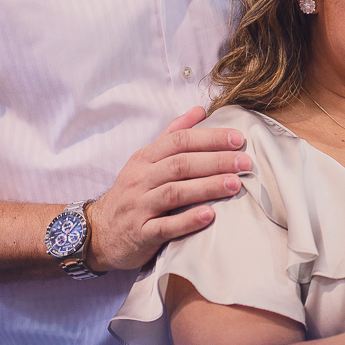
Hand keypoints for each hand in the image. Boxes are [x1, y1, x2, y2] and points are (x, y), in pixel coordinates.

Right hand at [86, 107, 253, 272]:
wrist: (99, 232)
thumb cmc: (132, 192)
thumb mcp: (146, 160)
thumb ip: (173, 134)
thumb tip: (199, 110)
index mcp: (144, 158)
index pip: (179, 141)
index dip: (209, 138)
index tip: (238, 138)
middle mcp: (140, 179)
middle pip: (180, 165)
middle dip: (215, 161)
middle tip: (245, 162)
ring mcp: (139, 207)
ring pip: (174, 193)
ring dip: (207, 187)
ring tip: (235, 184)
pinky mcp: (140, 234)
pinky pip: (164, 227)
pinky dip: (188, 220)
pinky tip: (210, 215)